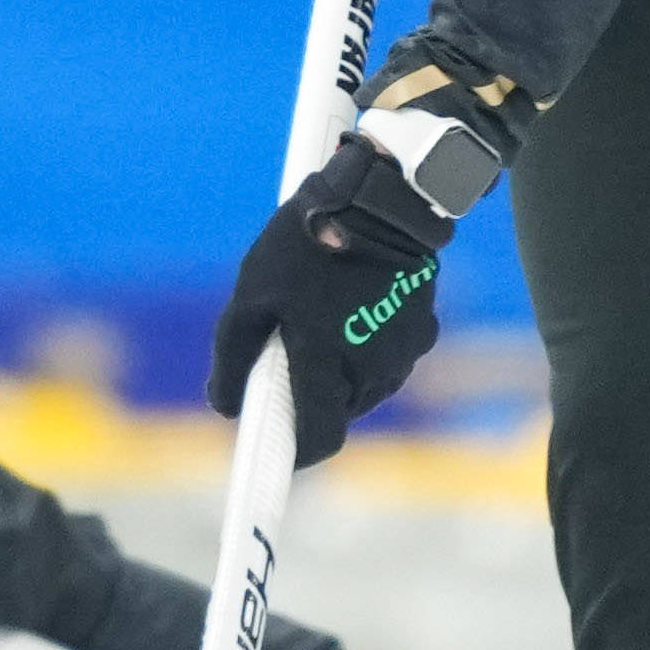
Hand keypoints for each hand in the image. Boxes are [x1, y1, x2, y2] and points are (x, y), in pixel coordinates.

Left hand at [207, 137, 448, 465]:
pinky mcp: (424, 329)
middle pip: (340, 411)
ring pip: (366, 385)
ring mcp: (406, 350)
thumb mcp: (251, 293)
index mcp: (327, 362)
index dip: (297, 454)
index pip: (320, 439)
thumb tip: (225, 407)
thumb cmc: (304, 242)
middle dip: (313, 396)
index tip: (278, 453)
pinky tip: (349, 304)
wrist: (380, 195)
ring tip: (319, 315)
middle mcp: (374, 367)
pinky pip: (387, 357)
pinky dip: (366, 347)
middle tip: (288, 352)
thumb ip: (234, 356)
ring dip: (341, 370)